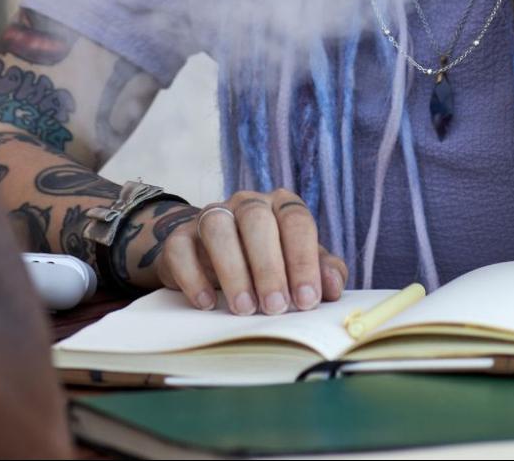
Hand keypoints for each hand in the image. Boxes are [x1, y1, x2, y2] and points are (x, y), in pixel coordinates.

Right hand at [152, 189, 348, 315]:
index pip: (296, 221)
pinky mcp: (180, 237)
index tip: (307, 299)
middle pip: (257, 221)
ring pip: (218, 228)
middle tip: (276, 307)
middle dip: (268, 267)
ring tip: (244, 308)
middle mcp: (246, 203)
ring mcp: (210, 216)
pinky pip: (181, 248)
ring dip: (233, 271)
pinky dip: (193, 277)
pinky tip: (207, 303)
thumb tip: (333, 288)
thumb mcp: (297, 264)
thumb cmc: (266, 261)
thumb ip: (321, 271)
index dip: (303, 260)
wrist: (212, 256)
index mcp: (280, 206)